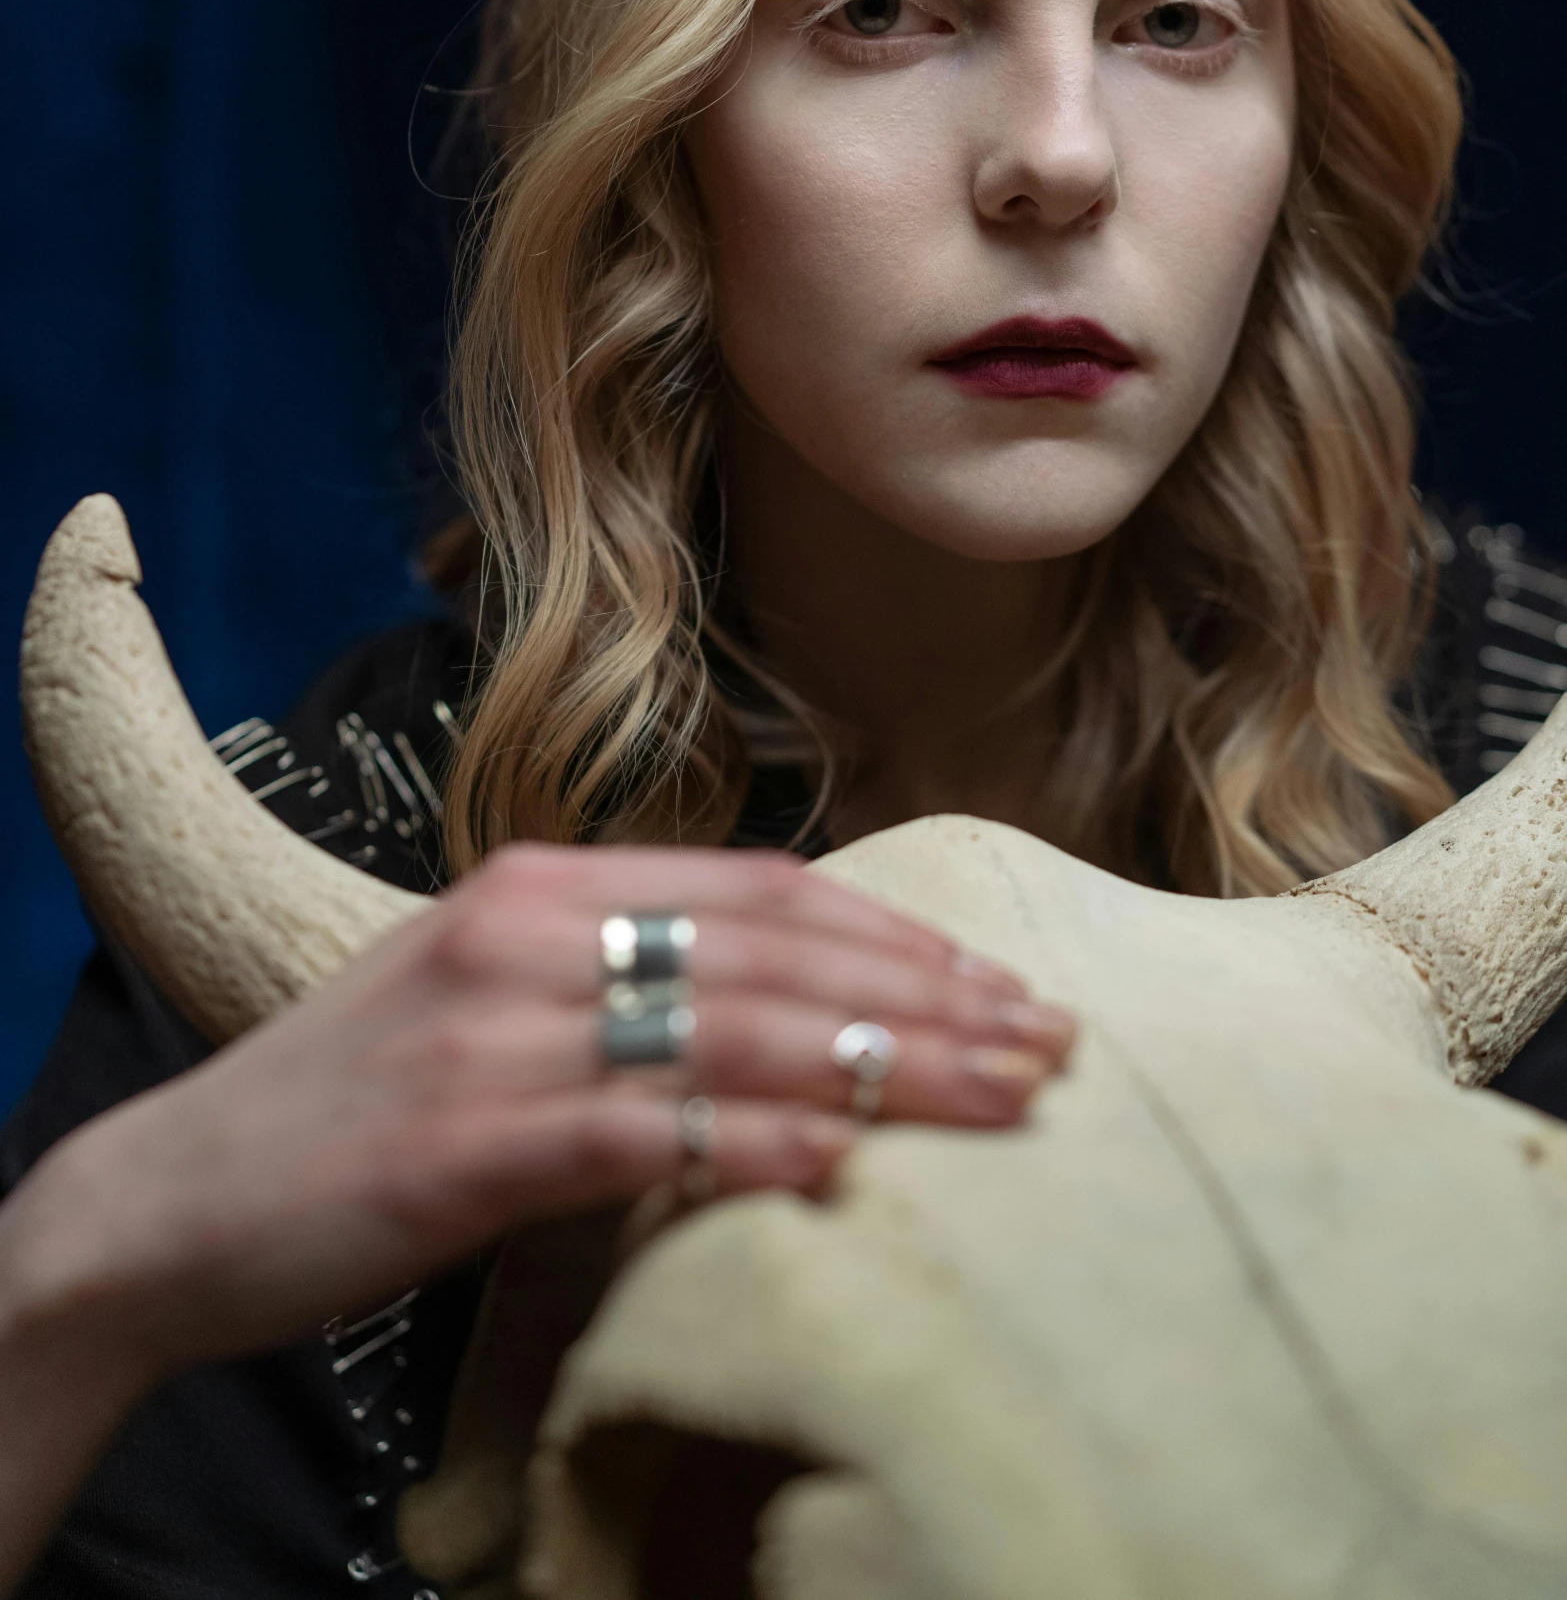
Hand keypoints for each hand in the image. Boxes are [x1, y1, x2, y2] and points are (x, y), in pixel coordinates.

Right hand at [3, 845, 1072, 1390]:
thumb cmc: (353, 1107)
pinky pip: (634, 1131)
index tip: (1000, 980)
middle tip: (1048, 1040)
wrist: (168, 1199)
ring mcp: (491, 1031)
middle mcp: (528, 932)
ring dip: (882, 1067)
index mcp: (544, 886)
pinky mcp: (458, 1141)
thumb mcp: (491, 1005)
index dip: (892, 933)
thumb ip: (621, 987)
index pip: (759, 886)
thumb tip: (786, 1022)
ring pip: (726, 1028)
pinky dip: (746, 1144)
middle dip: (925, 999)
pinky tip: (839, 1164)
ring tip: (1003, 1098)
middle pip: (771, 951)